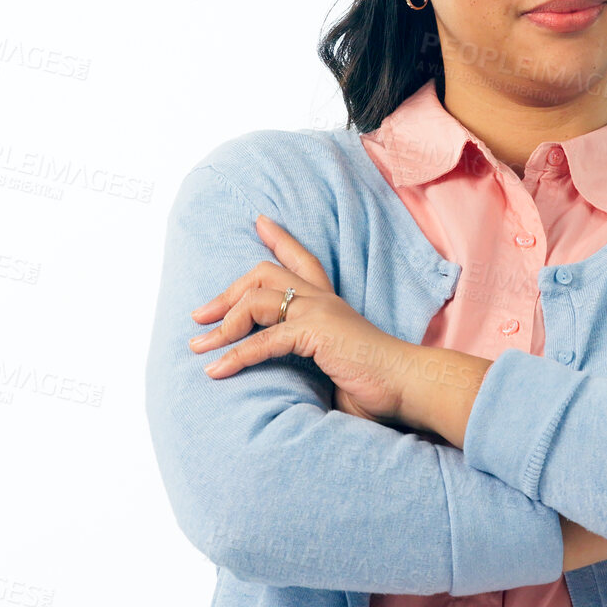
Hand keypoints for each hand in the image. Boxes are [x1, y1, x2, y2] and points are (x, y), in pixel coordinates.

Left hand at [189, 214, 417, 422]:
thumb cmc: (377, 385)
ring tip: (199, 347)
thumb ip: (310, 363)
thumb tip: (287, 383)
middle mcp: (323, 300)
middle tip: (200, 315)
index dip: (280, 239)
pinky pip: (264, 338)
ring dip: (222, 325)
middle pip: (265, 273)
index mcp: (330, 304)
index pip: (303, 260)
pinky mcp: (316, 332)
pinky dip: (237, 355)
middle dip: (227, 292)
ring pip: (256, 300)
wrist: (407, 385)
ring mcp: (319, 312)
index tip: (259, 221)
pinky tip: (217, 371)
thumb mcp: (332, 367)